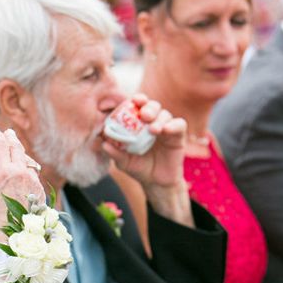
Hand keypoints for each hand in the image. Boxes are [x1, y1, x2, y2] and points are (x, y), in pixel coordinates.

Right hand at [0, 127, 44, 242]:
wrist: (23, 240)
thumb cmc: (0, 226)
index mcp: (2, 174)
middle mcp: (19, 172)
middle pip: (15, 146)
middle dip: (9, 137)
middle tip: (5, 133)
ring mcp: (31, 179)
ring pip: (25, 157)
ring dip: (18, 150)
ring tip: (13, 148)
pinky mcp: (39, 188)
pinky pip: (31, 170)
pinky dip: (25, 165)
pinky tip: (21, 169)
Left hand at [102, 94, 192, 225]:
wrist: (156, 183)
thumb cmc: (138, 167)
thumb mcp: (124, 162)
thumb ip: (115, 153)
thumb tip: (104, 144)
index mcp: (138, 123)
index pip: (138, 106)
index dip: (137, 100)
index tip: (133, 100)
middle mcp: (152, 122)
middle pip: (153, 106)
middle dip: (148, 107)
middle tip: (144, 115)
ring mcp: (166, 128)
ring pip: (165, 114)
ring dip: (159, 118)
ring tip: (153, 130)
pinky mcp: (178, 136)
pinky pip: (179, 125)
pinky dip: (173, 125)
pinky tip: (166, 130)